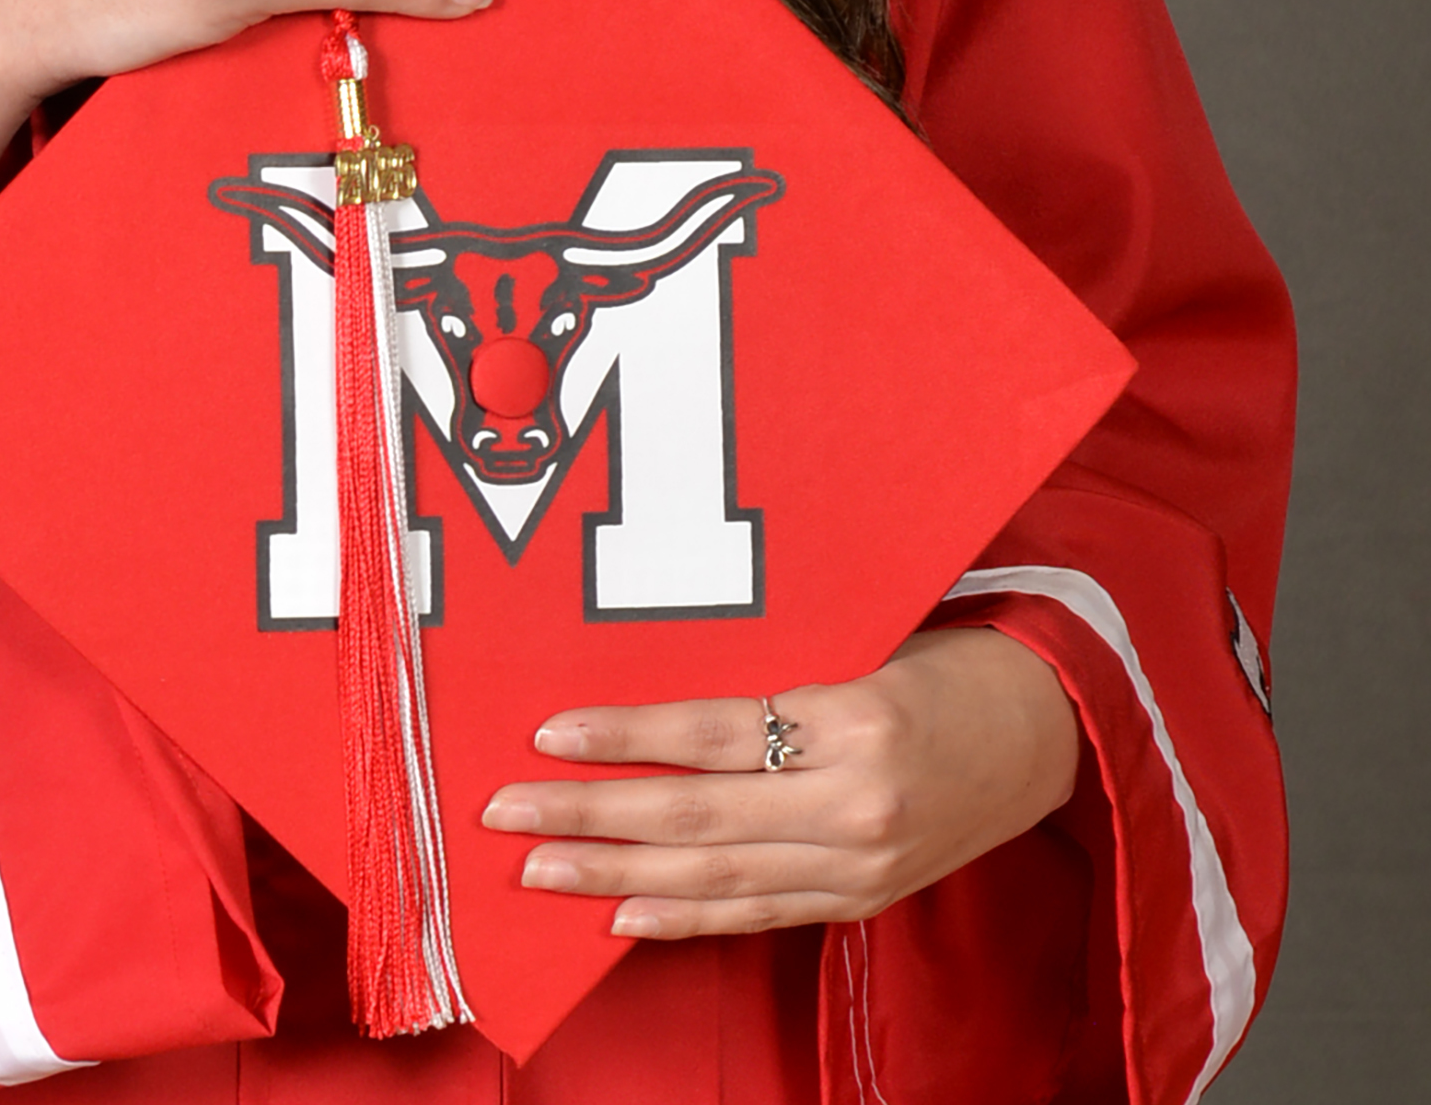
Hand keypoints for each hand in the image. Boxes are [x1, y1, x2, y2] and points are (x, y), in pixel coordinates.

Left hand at [480, 628, 1081, 937]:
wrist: (1051, 731)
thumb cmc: (947, 660)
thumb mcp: (864, 638)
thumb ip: (771, 668)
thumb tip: (652, 673)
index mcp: (855, 719)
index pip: (714, 733)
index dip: (626, 736)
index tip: (548, 732)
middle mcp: (856, 804)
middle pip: (697, 814)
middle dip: (590, 814)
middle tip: (505, 812)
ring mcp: (861, 865)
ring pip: (716, 875)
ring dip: (615, 874)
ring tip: (539, 869)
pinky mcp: (864, 899)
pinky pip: (760, 913)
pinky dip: (687, 918)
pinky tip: (624, 917)